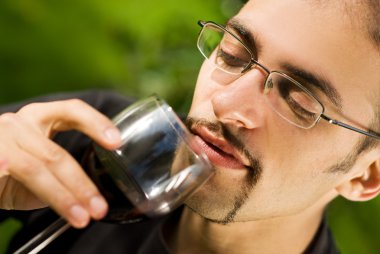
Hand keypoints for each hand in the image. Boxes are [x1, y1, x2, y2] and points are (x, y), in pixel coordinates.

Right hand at [0, 99, 121, 227]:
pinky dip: (51, 198)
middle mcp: (20, 123)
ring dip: (67, 196)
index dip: (96, 123)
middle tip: (99, 206)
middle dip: (82, 184)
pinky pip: (28, 177)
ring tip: (83, 216)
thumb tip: (91, 193)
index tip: (117, 141)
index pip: (72, 111)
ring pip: (44, 168)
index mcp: (38, 117)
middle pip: (58, 153)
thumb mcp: (38, 167)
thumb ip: (62, 174)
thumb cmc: (7, 169)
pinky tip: (65, 212)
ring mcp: (3, 139)